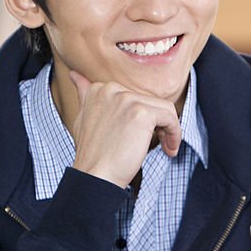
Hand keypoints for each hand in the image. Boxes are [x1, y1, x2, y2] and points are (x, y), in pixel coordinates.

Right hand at [68, 71, 181, 188]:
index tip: (139, 135)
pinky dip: (175, 134)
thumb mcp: (82, 119)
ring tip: (165, 147)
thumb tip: (75, 75)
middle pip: (150, 102)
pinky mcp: (141, 112)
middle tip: (154, 145)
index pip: (134, 98)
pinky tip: (169, 149)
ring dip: (169, 129)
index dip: (141, 119)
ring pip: (164, 108)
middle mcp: (111, 89)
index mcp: (98, 89)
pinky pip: (170, 117)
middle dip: (156, 124)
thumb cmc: (93, 154)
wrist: (96, 176)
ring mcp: (126, 99)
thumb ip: (84, 96)